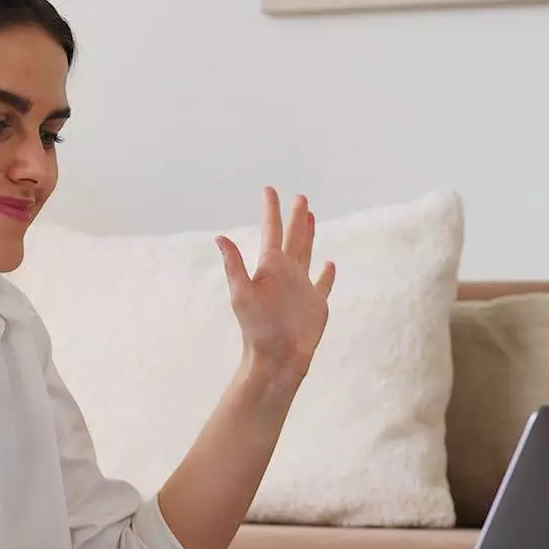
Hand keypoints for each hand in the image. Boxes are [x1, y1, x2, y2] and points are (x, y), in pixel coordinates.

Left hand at [216, 188, 336, 378]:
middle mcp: (286, 273)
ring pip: (307, 253)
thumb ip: (234, 265)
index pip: (271, 231)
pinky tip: (329, 264)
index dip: (271, 211)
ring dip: (309, 235)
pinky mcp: (315, 304)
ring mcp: (301, 287)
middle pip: (292, 237)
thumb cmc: (257, 329)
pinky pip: (323, 284)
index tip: (270, 190)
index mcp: (270, 267)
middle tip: (299, 197)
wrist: (276, 358)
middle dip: (295, 217)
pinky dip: (327, 274)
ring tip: (311, 217)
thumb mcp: (242, 294)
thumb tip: (219, 238)